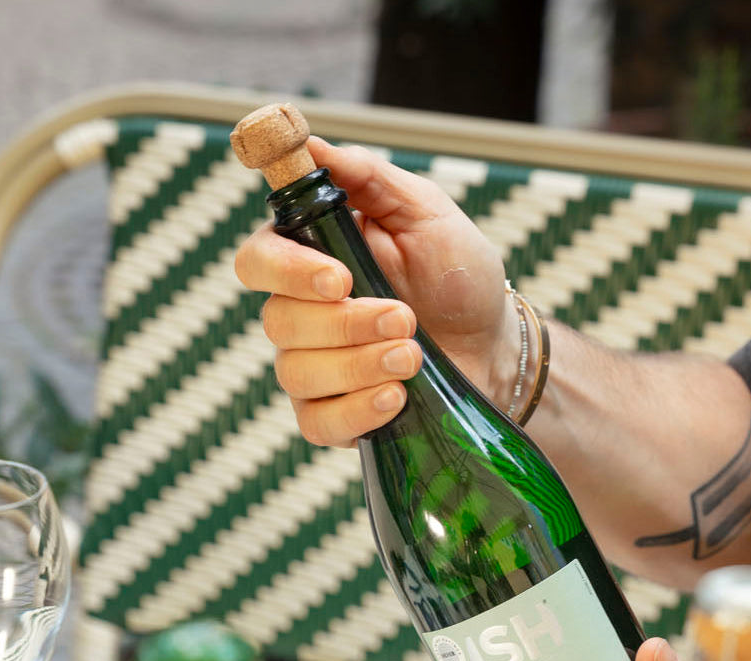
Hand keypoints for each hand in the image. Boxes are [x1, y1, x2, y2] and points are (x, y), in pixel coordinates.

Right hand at [235, 137, 515, 446]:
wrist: (493, 345)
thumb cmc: (457, 275)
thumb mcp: (427, 213)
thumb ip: (369, 179)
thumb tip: (311, 147)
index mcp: (312, 257)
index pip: (258, 262)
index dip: (287, 272)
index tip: (340, 279)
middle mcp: (302, 312)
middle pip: (279, 322)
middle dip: (346, 324)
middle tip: (407, 319)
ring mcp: (313, 367)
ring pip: (296, 373)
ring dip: (359, 365)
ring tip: (414, 355)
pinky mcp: (333, 414)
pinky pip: (316, 424)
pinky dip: (354, 413)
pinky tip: (394, 398)